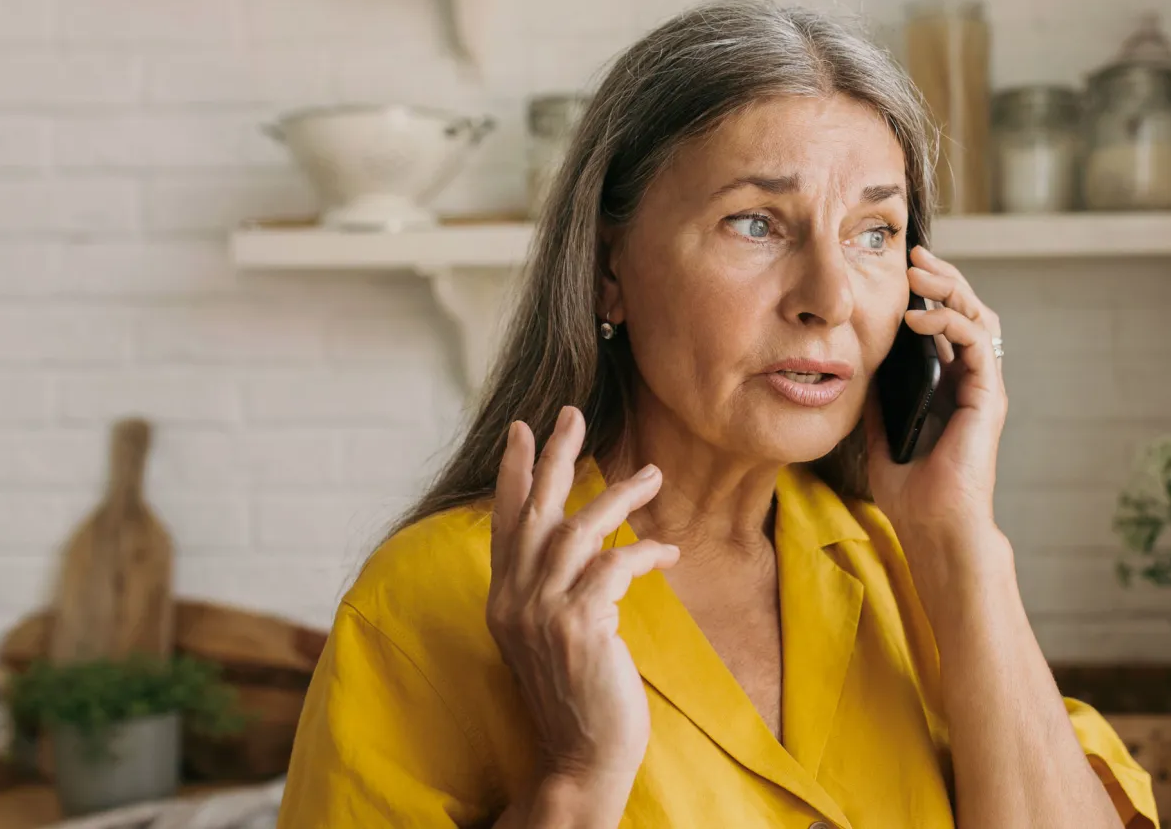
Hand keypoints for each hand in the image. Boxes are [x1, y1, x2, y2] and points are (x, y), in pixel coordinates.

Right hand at [487, 406, 680, 784]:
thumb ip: (551, 592)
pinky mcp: (578, 626)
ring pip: (577, 529)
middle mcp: (513, 601)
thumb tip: (579, 547)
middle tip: (572, 414)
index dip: (513, 473)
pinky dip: (643, 552)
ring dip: (618, 497)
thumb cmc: (577, 699)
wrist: (580, 757)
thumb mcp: (551, 637)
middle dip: (553, 456)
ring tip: (652, 475)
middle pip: (532, 510)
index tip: (523, 429)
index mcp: (503, 600)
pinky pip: (613, 566)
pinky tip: (667, 552)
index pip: (503, 522)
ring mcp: (541, 613)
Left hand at [865, 246, 1008, 569]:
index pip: (946, 323)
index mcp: (949, 385)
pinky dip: (949, 321)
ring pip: (978, 317)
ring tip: (917, 272)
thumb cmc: (909, 489)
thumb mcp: (881, 429)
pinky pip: (977, 342)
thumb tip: (858, 360)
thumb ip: (879, 393)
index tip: (899, 269)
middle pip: (967, 310)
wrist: (931, 526)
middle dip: (942, 277)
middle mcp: (971, 381)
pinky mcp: (988, 396)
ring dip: (949, 288)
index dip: (928, 292)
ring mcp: (984, 387)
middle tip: (913, 254)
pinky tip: (917, 316)